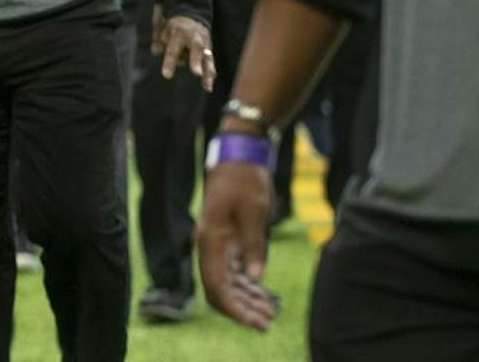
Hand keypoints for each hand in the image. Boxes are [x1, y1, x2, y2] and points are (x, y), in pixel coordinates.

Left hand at [153, 7, 215, 89]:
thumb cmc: (174, 28)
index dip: (170, 62)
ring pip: (207, 57)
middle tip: (196, 73)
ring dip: (207, 71)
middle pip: (196, 49)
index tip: (167, 75)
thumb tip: (155, 51)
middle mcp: (194, 37)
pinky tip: (208, 87)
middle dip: (196, 61)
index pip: (174, 49)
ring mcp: (204, 44)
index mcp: (179, 32)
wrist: (192, 17)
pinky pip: (210, 63)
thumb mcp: (164, 30)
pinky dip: (210, 74)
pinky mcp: (209, 50)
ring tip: (207, 84)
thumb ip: (159, 42)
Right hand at [198, 161, 278, 330]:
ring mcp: (216, 242)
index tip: (255, 323)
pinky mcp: (225, 238)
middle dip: (241, 308)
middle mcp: (209, 245)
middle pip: (218, 288)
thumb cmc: (245, 179)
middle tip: (267, 322)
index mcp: (211, 240)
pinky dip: (246, 283)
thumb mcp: (254, 212)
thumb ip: (253, 245)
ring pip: (226, 281)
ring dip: (245, 298)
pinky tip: (263, 292)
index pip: (216, 286)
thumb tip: (255, 277)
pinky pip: (232, 269)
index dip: (234, 309)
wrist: (238, 155)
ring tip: (270, 311)